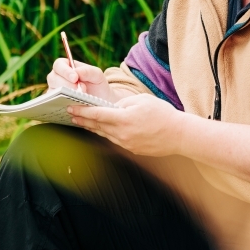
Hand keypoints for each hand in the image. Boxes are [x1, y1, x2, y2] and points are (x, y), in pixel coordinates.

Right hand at [47, 58, 120, 102]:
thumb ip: (88, 71)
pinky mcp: (55, 103)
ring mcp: (54, 91)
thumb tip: (76, 72)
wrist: (100, 104)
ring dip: (64, 95)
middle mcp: (57, 78)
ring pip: (52, 91)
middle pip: (53, 78)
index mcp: (66, 67)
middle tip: (80, 90)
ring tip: (78, 98)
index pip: (59, 65)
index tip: (75, 78)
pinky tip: (72, 106)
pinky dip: (61, 104)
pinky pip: (52, 103)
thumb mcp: (97, 76)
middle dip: (67, 84)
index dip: (65, 71)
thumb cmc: (97, 86)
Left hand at [67, 93, 186, 156]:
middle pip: (97, 126)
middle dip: (83, 120)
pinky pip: (114, 140)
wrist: (179, 135)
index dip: (82, 112)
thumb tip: (112, 108)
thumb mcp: (141, 100)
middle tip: (71, 114)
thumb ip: (122, 103)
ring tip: (82, 122)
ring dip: (92, 128)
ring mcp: (126, 144)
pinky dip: (105, 134)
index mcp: (123, 119)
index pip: (97, 115)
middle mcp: (122, 134)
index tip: (71, 109)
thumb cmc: (162, 114)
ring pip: (104, 134)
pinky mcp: (132, 149)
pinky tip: (101, 130)